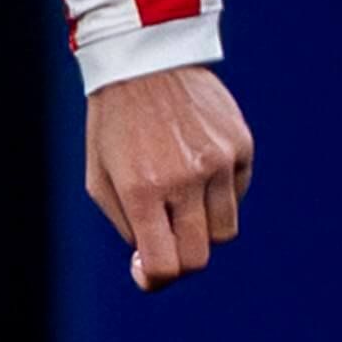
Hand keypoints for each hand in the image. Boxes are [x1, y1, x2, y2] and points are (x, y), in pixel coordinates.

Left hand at [82, 63, 253, 290]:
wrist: (146, 62)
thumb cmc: (114, 126)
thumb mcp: (100, 178)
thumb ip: (126, 225)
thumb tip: (154, 265)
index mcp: (143, 190)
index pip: (164, 264)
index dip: (155, 279)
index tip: (147, 273)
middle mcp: (186, 179)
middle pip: (198, 256)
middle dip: (180, 259)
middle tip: (164, 242)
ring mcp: (220, 162)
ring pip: (224, 231)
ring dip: (202, 227)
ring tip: (179, 198)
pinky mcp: (242, 146)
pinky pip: (238, 194)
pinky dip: (219, 194)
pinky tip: (196, 166)